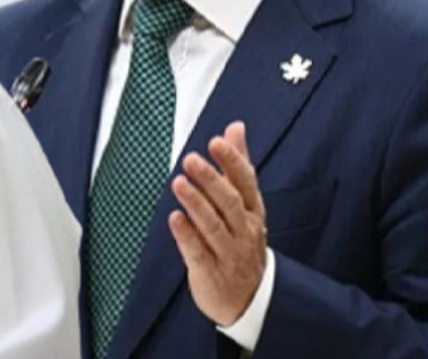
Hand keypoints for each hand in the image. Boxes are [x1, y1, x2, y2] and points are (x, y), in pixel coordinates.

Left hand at [168, 121, 267, 326]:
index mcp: (253, 211)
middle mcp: (244, 230)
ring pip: (213, 225)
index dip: (232, 161)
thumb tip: (235, 127)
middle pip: (229, 202)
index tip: (216, 141)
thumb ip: (238, 165)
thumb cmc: (244, 241)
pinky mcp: (210, 272)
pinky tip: (174, 219)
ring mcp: (229, 253)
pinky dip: (187, 235)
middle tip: (190, 159)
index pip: (246, 182)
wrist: (251, 299)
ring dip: (196, 203)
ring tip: (178, 183)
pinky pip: (198, 252)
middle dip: (210, 180)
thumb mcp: (247, 203)